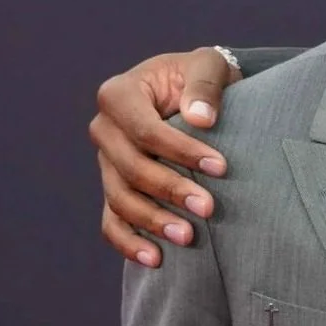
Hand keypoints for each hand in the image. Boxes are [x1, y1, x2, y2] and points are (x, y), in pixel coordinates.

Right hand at [90, 48, 239, 266]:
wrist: (191, 92)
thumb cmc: (200, 77)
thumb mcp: (207, 66)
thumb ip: (205, 86)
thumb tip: (201, 119)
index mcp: (118, 95)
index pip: (144, 129)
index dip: (180, 151)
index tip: (220, 167)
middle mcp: (104, 129)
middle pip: (129, 167)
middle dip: (170, 190)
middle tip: (208, 208)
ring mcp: (106, 162)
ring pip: (119, 198)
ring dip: (152, 220)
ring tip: (188, 236)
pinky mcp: (114, 187)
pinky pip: (111, 220)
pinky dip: (128, 242)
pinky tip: (154, 259)